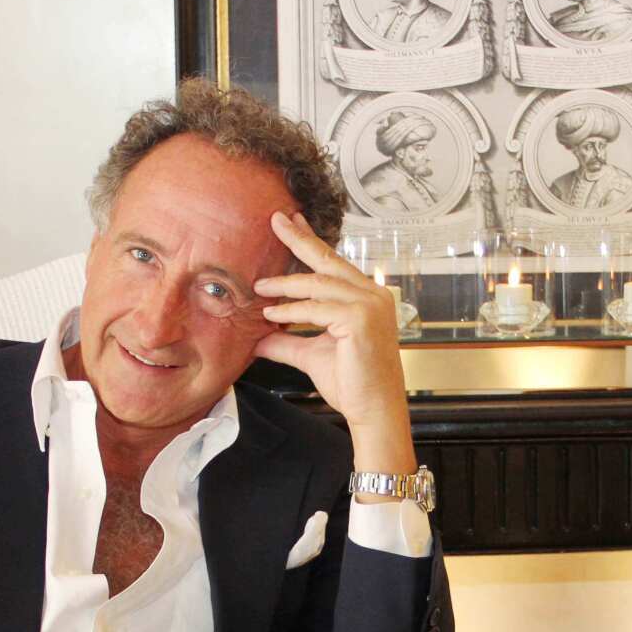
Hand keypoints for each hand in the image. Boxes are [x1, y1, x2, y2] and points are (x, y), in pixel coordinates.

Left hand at [253, 212, 414, 454]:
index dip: (311, 242)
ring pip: (318, 285)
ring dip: (285, 285)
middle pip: (328, 261)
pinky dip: (291, 310)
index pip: (334, 263)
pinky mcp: (361, 319)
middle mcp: (374, 295)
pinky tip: (271, 314)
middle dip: (299, 239)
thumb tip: (258, 337)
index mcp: (368, 297)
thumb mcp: (312, 355)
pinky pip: (317, 308)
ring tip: (259, 287)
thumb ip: (287, 341)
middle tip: (276, 220)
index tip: (292, 222)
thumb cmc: (352, 384)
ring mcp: (370, 305)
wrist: (374, 410)